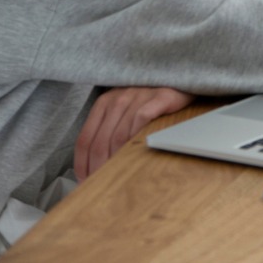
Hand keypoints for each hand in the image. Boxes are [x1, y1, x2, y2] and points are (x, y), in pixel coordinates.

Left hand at [74, 86, 192, 179]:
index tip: (84, 180)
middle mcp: (118, 98)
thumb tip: (94, 164)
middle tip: (100, 185)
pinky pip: (141, 120)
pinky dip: (135, 139)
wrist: (181, 77)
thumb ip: (109, 130)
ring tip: (116, 176)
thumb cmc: (150, 100)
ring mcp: (139, 96)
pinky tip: (135, 153)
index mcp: (104, 103)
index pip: (84, 139)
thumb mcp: (124, 109)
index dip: (82, 164)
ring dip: (115, 160)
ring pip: (119, 135)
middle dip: (97, 167)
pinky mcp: (160, 97)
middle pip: (99, 141)